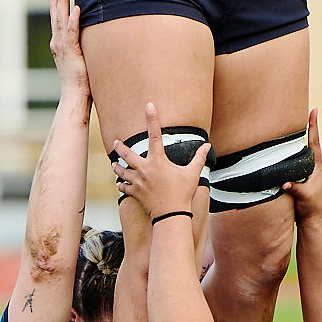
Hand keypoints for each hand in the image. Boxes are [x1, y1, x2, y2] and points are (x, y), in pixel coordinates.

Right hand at [48, 0, 87, 94]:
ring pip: (61, 20)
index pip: (57, 22)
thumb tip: (91, 43)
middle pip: (57, 17)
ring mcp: (62, 46)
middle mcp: (58, 43)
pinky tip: (76, 9)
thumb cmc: (80, 81)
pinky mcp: (70, 50)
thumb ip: (81, 50)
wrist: (74, 93)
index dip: (56, 8)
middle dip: (58, 0)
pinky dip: (73, 20)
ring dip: (63, 3)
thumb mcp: (79, 61)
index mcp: (59, 45)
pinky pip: (72, 31)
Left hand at [111, 104, 207, 220]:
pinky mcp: (135, 193)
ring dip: (117, 167)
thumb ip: (199, 158)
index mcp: (158, 161)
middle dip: (120, 147)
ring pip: (121, 171)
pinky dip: (121, 185)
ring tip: (115, 163)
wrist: (171, 215)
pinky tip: (120, 184)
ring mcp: (137, 182)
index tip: (149, 105)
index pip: (155, 135)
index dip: (152, 118)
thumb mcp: (192, 174)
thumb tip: (207, 146)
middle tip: (116, 142)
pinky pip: (124, 187)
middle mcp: (144, 169)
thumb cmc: (183, 193)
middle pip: (127, 154)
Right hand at [281, 110, 321, 220]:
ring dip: (296, 138)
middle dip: (306, 126)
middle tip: (303, 108)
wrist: (312, 222)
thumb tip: (284, 183)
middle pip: (308, 142)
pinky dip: (289, 152)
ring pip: (300, 151)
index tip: (314, 110)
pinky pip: (293, 161)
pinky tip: (281, 147)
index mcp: (316, 168)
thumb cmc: (310, 209)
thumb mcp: (304, 198)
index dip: (313, 126)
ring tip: (291, 123)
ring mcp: (306, 173)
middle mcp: (313, 167)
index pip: (314, 142)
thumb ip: (295, 189)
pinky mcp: (299, 179)